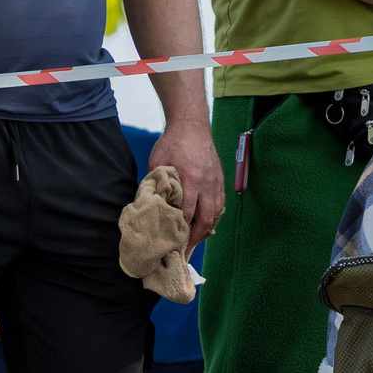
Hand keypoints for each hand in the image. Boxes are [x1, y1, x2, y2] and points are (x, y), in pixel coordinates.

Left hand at [150, 120, 227, 245]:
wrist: (192, 125)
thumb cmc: (172, 143)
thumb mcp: (158, 162)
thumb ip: (157, 184)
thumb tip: (152, 204)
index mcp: (191, 179)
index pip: (188, 212)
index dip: (181, 229)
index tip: (173, 240)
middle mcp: (207, 184)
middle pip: (206, 217)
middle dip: (197, 235)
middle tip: (186, 247)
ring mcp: (216, 182)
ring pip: (217, 213)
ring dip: (207, 228)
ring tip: (196, 238)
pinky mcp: (220, 179)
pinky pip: (221, 203)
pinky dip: (214, 216)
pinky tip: (207, 222)